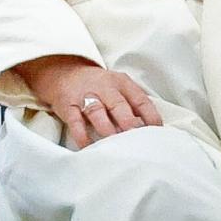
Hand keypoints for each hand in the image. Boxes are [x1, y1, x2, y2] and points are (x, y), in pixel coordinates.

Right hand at [17, 56, 162, 147]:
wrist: (64, 73)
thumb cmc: (99, 87)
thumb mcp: (118, 88)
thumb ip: (133, 105)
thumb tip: (150, 129)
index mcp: (122, 83)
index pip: (140, 100)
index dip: (150, 117)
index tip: (156, 133)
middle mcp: (105, 87)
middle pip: (119, 105)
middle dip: (129, 123)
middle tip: (136, 140)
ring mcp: (85, 95)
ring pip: (97, 112)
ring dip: (107, 129)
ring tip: (114, 145)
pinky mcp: (68, 105)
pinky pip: (75, 121)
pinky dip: (82, 136)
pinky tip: (89, 147)